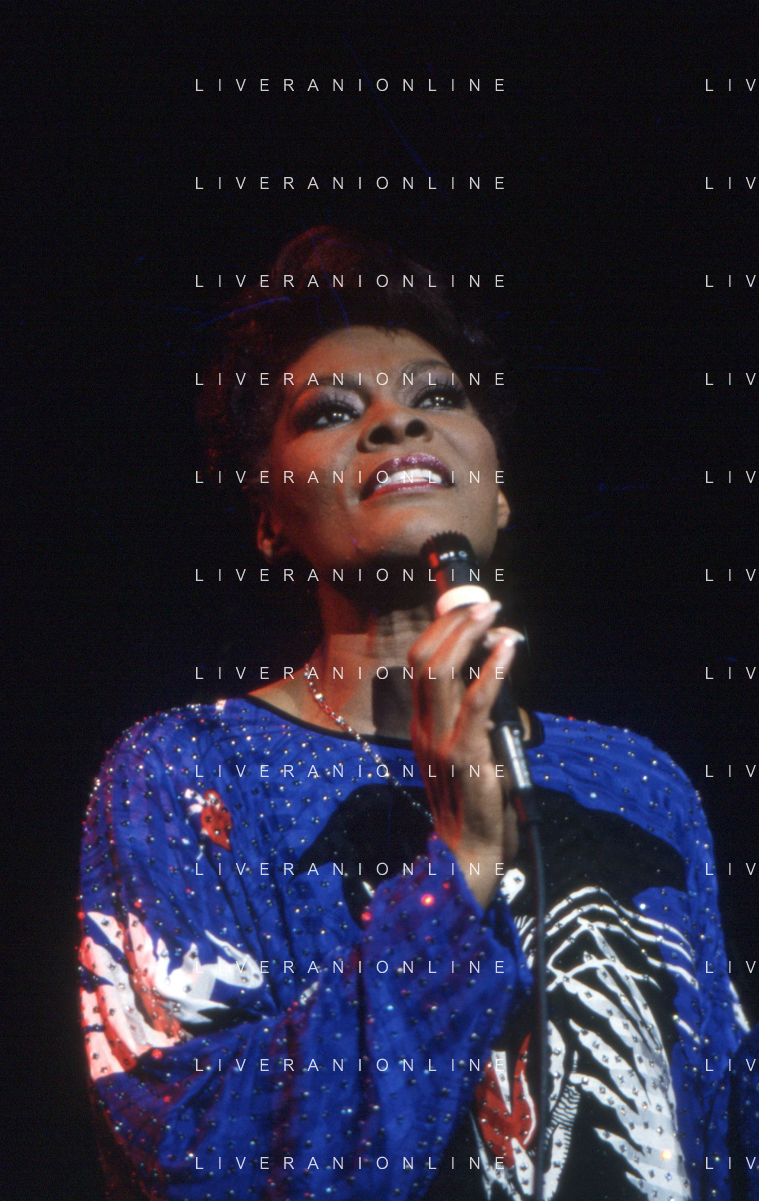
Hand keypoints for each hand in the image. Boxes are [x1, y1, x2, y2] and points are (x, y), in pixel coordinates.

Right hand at [408, 601, 521, 907]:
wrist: (469, 856)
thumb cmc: (475, 806)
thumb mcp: (468, 755)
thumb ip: (475, 721)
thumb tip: (496, 677)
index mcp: (421, 727)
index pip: (419, 665)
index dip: (443, 632)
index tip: (472, 615)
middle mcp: (423, 728)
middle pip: (424, 659)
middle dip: (454, 624)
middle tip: (485, 605)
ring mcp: (440, 740)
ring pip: (441, 671)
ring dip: (469, 636)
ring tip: (495, 616)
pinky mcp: (464, 754)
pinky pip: (476, 701)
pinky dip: (493, 668)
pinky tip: (509, 649)